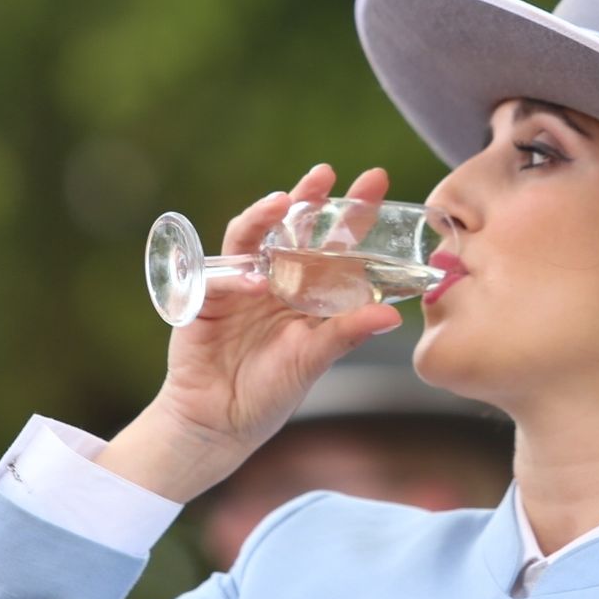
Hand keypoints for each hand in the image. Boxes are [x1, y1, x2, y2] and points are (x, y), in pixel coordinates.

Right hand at [97, 163, 401, 500]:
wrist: (217, 424)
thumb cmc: (269, 392)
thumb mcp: (313, 360)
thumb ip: (347, 334)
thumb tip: (392, 316)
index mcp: (308, 290)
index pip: (334, 243)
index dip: (353, 213)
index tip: (376, 181)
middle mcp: (275, 278)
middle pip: (293, 228)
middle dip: (309, 198)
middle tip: (326, 173)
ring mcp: (240, 284)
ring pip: (252, 238)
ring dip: (266, 217)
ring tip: (282, 202)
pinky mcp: (206, 298)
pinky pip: (220, 275)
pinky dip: (238, 276)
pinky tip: (254, 280)